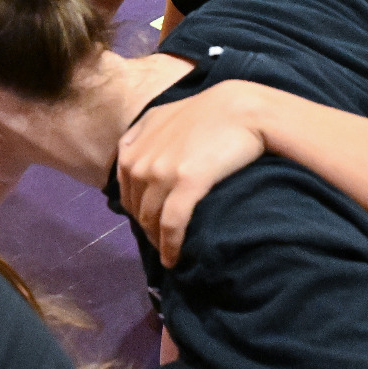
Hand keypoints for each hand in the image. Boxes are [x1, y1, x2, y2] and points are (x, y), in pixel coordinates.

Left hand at [117, 81, 271, 266]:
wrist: (242, 109)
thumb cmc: (207, 111)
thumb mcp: (162, 117)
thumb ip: (142, 135)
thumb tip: (130, 156)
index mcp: (133, 146)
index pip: (125, 188)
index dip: (135, 209)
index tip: (147, 221)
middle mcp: (141, 160)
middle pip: (136, 207)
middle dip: (146, 228)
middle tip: (159, 243)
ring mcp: (161, 173)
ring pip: (150, 219)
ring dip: (157, 241)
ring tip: (167, 255)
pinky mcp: (185, 184)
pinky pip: (171, 225)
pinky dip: (170, 246)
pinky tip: (173, 259)